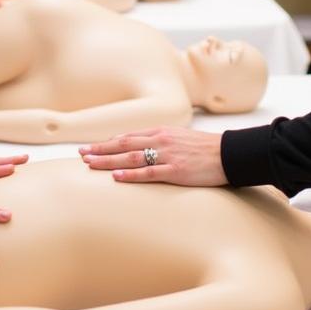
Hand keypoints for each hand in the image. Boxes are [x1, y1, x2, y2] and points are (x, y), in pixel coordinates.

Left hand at [79, 127, 226, 186]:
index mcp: (161, 132)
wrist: (229, 153)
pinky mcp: (175, 170)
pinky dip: (130, 175)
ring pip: (130, 157)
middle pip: (123, 144)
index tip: (92, 147)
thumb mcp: (181, 138)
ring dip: (108, 161)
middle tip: (82, 154)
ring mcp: (167, 155)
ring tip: (90, 164)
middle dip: (101, 149)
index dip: (108, 143)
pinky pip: (148, 172)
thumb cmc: (206, 148)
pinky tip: (116, 177)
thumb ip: (162, 141)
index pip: (128, 137)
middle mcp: (160, 140)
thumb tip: (144, 148)